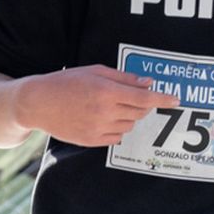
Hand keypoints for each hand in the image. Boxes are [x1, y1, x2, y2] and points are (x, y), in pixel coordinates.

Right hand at [13, 65, 180, 146]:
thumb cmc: (66, 82)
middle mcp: (104, 112)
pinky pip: (116, 137)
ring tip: (110, 106)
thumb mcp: (94, 71)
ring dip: (128, 116)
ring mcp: (98, 129)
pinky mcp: (91, 141)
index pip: (144, 99)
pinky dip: (116, 128)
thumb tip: (147, 83)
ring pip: (129, 125)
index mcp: (106, 91)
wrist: (37, 103)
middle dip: (142, 105)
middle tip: (129, 96)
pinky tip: (103, 118)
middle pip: (139, 112)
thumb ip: (123, 78)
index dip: (163, 99)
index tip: (176, 100)